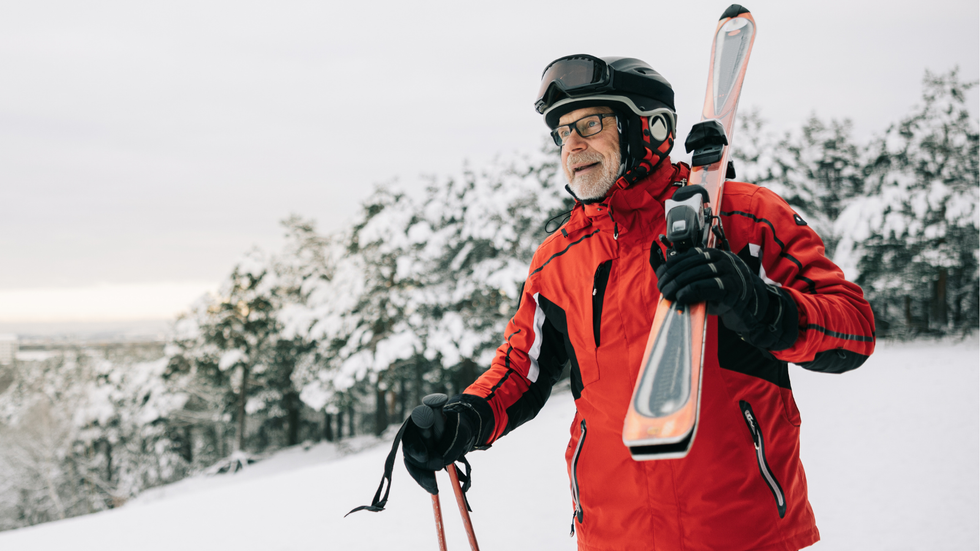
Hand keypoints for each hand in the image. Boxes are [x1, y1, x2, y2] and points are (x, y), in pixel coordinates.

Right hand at [402, 395, 485, 494]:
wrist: (459, 430)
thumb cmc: (458, 426)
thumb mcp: (459, 431)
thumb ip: (452, 441)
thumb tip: (445, 459)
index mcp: (420, 418)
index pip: (411, 433)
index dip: (416, 445)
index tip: (425, 456)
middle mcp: (412, 432)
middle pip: (409, 450)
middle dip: (423, 463)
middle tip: (439, 467)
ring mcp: (414, 446)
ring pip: (412, 463)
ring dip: (423, 476)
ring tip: (434, 487)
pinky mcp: (418, 459)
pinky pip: (418, 471)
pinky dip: (425, 480)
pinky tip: (432, 488)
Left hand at [650, 244, 797, 350]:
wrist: (753, 309)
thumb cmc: (726, 295)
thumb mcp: (708, 281)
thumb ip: (691, 276)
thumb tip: (665, 275)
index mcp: (716, 254)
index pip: (689, 254)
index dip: (672, 264)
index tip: (661, 276)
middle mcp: (724, 260)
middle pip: (690, 264)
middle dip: (672, 276)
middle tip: (662, 288)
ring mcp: (729, 273)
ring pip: (696, 274)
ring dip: (678, 285)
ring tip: (668, 294)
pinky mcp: (731, 288)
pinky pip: (705, 287)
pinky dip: (690, 292)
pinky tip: (681, 297)